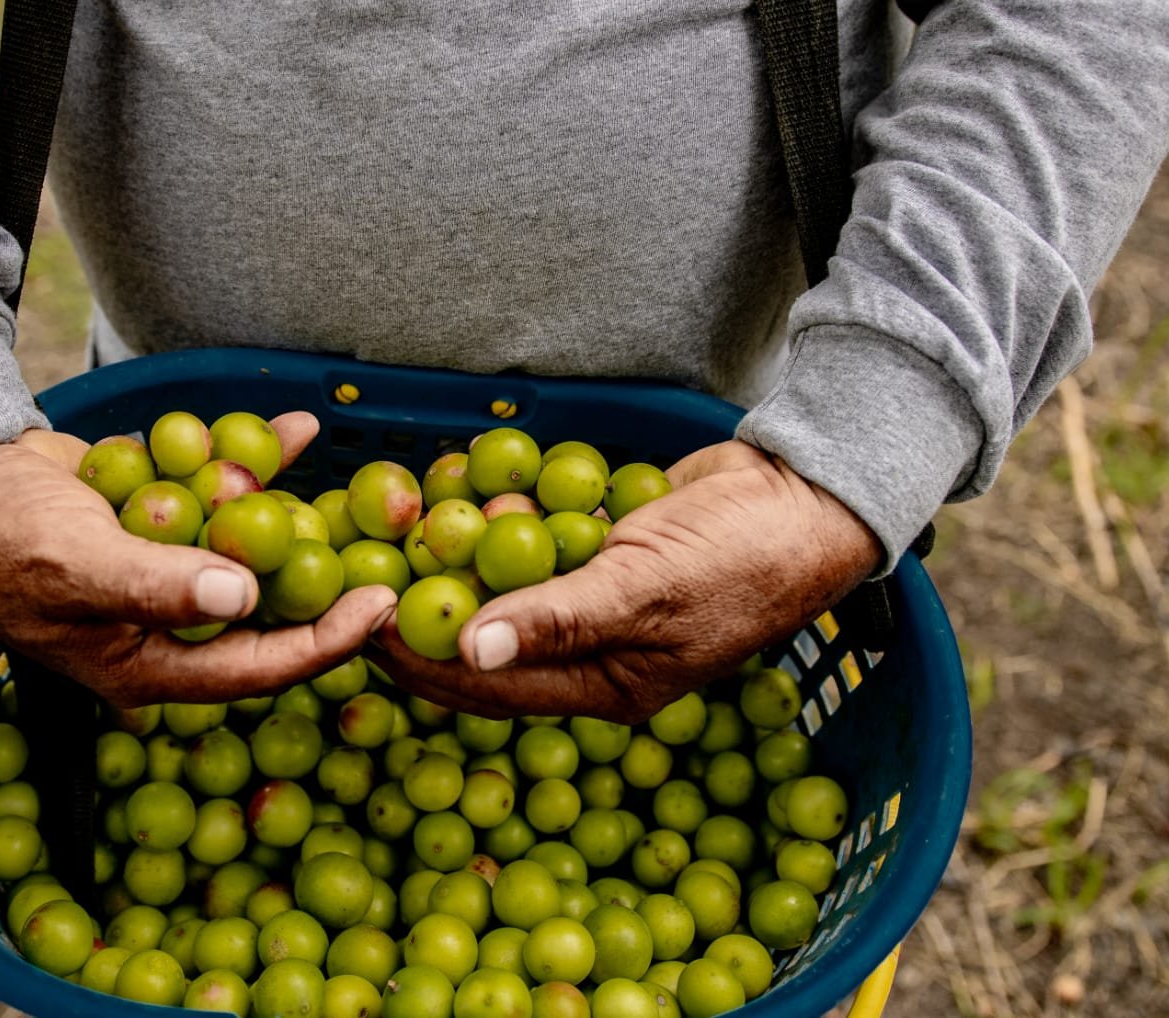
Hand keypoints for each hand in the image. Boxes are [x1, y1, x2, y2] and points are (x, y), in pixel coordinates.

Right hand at [0, 415, 397, 705]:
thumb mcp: (76, 565)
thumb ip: (158, 586)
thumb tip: (243, 599)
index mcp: (149, 665)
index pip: (255, 668)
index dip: (324, 644)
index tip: (381, 609)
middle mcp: (167, 628)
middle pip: (267, 616)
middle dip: (327, 586)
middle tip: (393, 554)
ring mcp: (168, 572)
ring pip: (252, 553)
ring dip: (298, 521)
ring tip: (364, 497)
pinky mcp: (163, 522)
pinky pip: (224, 499)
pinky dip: (256, 467)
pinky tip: (299, 432)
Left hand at [370, 440, 882, 722]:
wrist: (809, 491)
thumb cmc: (741, 554)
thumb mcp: (645, 589)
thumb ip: (556, 620)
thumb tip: (467, 652)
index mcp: (603, 686)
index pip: (487, 687)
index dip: (420, 659)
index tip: (360, 623)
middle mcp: (593, 651)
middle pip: (483, 638)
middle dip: (426, 603)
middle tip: (363, 565)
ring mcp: (596, 597)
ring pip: (503, 584)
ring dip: (459, 551)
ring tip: (402, 515)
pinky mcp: (601, 549)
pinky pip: (533, 540)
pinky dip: (502, 514)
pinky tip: (465, 482)